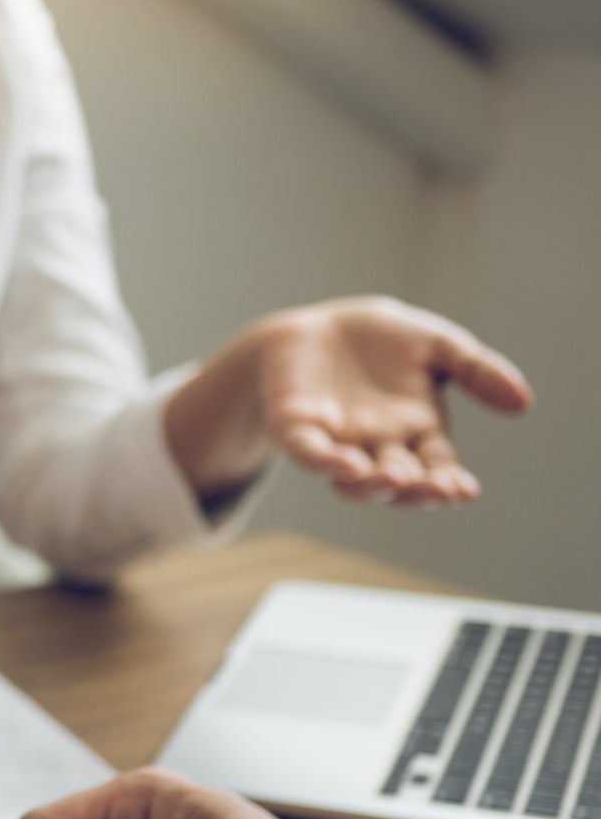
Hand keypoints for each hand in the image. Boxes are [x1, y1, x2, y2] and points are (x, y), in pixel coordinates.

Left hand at [166, 296, 531, 506]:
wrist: (316, 326)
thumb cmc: (380, 340)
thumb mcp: (438, 346)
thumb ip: (476, 371)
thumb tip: (524, 403)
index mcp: (417, 432)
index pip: (437, 468)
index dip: (449, 484)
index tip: (465, 492)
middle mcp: (377, 446)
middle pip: (400, 481)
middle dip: (417, 489)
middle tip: (437, 490)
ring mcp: (335, 441)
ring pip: (353, 480)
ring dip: (373, 484)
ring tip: (394, 480)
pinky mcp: (295, 427)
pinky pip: (308, 451)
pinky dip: (324, 460)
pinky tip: (345, 463)